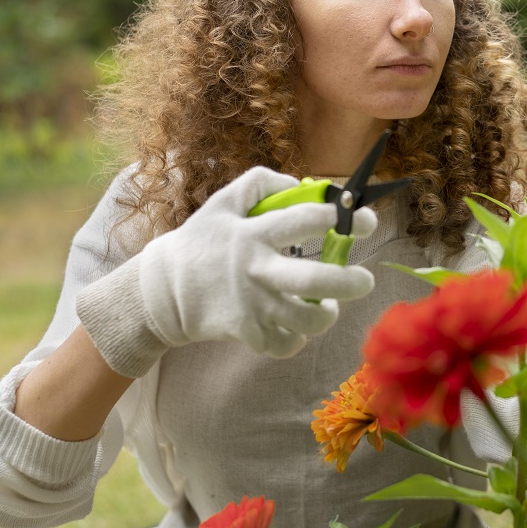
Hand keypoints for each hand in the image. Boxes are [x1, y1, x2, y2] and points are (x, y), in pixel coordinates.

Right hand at [137, 166, 376, 357]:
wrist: (160, 291)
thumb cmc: (199, 242)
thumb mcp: (223, 203)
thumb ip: (261, 184)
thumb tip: (302, 184)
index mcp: (253, 233)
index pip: (305, 220)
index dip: (342, 217)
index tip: (366, 220)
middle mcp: (255, 270)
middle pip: (314, 279)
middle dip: (349, 281)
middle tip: (365, 280)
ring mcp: (252, 305)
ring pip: (306, 319)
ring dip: (327, 315)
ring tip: (330, 305)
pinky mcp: (246, 332)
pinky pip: (286, 343)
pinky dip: (298, 338)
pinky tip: (298, 326)